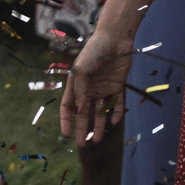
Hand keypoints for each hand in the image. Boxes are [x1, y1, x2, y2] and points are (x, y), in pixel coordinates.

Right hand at [60, 31, 133, 145]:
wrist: (114, 40)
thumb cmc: (93, 52)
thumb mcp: (81, 69)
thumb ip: (80, 90)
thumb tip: (78, 111)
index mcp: (76, 84)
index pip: (68, 106)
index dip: (66, 120)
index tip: (66, 135)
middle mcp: (88, 89)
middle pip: (84, 113)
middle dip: (82, 129)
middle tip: (82, 145)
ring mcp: (103, 89)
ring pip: (100, 112)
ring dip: (98, 126)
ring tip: (97, 139)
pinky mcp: (118, 87)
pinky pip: (116, 104)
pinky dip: (115, 113)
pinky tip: (114, 122)